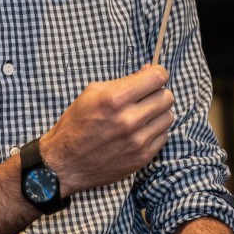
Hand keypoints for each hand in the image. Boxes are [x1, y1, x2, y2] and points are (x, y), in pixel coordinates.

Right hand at [41, 64, 174, 195]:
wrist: (65, 163)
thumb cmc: (77, 124)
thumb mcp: (93, 93)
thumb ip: (124, 81)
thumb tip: (149, 70)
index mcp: (115, 99)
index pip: (157, 78)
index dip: (159, 73)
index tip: (155, 76)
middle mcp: (129, 120)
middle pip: (167, 97)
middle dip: (158, 93)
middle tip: (146, 97)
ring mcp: (138, 141)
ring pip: (168, 116)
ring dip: (158, 113)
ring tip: (141, 115)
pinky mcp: (142, 157)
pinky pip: (164, 136)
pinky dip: (155, 131)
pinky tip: (139, 132)